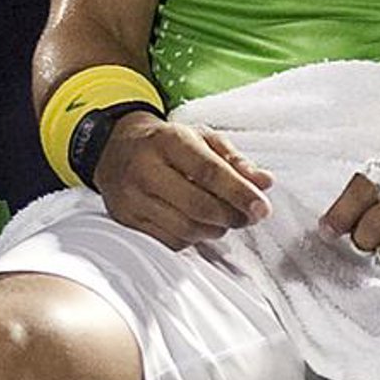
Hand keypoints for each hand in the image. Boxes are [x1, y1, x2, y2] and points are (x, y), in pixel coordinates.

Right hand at [94, 114, 271, 247]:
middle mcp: (144, 169)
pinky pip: (170, 241)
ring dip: (215, 230)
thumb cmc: (167, 143)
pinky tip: (200, 226)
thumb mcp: (202, 138)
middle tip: (247, 217)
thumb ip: (235, 160)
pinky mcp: (126, 220)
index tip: (262, 207)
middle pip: (198, 206)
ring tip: (225, 220)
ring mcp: (132, 198)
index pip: (209, 172)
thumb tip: (264, 182)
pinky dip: (193, 238)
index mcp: (167, 140)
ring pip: (185, 228)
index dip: (240, 193)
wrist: (115, 149)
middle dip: (231, 216)